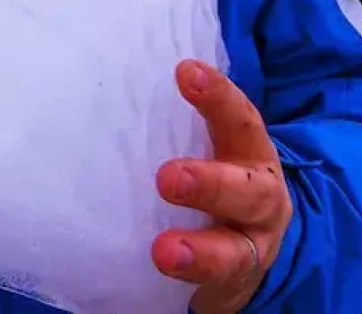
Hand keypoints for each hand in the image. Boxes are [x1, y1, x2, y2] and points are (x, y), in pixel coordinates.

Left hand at [152, 59, 293, 312]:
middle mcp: (259, 201)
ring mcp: (249, 248)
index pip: (240, 121)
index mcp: (249, 156)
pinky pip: (213, 289)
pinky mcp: (230, 286)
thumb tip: (103, 73)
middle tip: (169, 178)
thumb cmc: (214, 182)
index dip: (218, 96)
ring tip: (164, 252)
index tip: (186, 71)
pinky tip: (160, 275)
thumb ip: (175, 122)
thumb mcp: (209, 147)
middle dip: (210, 184)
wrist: (252, 252)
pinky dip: (190, 286)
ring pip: (233, 253)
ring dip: (199, 252)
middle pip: (247, 190)